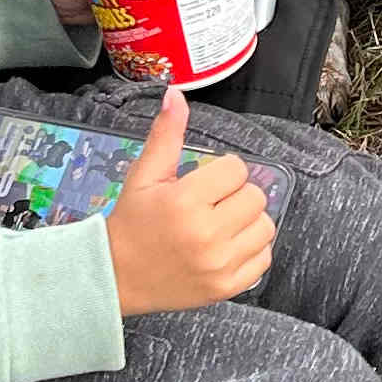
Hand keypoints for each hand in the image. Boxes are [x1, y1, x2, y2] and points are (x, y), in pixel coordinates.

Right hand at [106, 90, 274, 316]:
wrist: (116, 276)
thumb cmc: (131, 223)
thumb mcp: (144, 175)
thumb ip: (166, 135)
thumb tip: (176, 94)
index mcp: (185, 201)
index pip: (236, 169)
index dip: (221, 173)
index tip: (203, 184)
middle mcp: (206, 234)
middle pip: (255, 196)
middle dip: (235, 195)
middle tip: (211, 205)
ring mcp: (219, 264)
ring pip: (265, 226)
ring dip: (247, 221)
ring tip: (221, 224)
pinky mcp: (226, 287)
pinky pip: (263, 258)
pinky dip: (251, 250)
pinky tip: (226, 246)